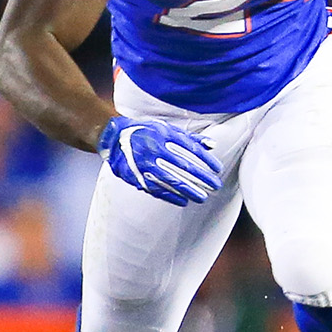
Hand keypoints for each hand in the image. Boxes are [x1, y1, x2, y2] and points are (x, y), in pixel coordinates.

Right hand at [98, 115, 220, 205]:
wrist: (114, 138)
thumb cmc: (144, 132)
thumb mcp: (166, 129)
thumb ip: (189, 138)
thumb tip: (212, 145)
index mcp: (163, 137)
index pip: (190, 150)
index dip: (205, 160)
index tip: (218, 169)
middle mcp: (154, 150)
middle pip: (183, 167)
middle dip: (202, 178)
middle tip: (215, 186)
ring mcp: (144, 165)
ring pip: (171, 180)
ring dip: (189, 190)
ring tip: (203, 197)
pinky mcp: (136, 177)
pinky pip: (156, 189)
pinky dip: (170, 196)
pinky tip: (183, 201)